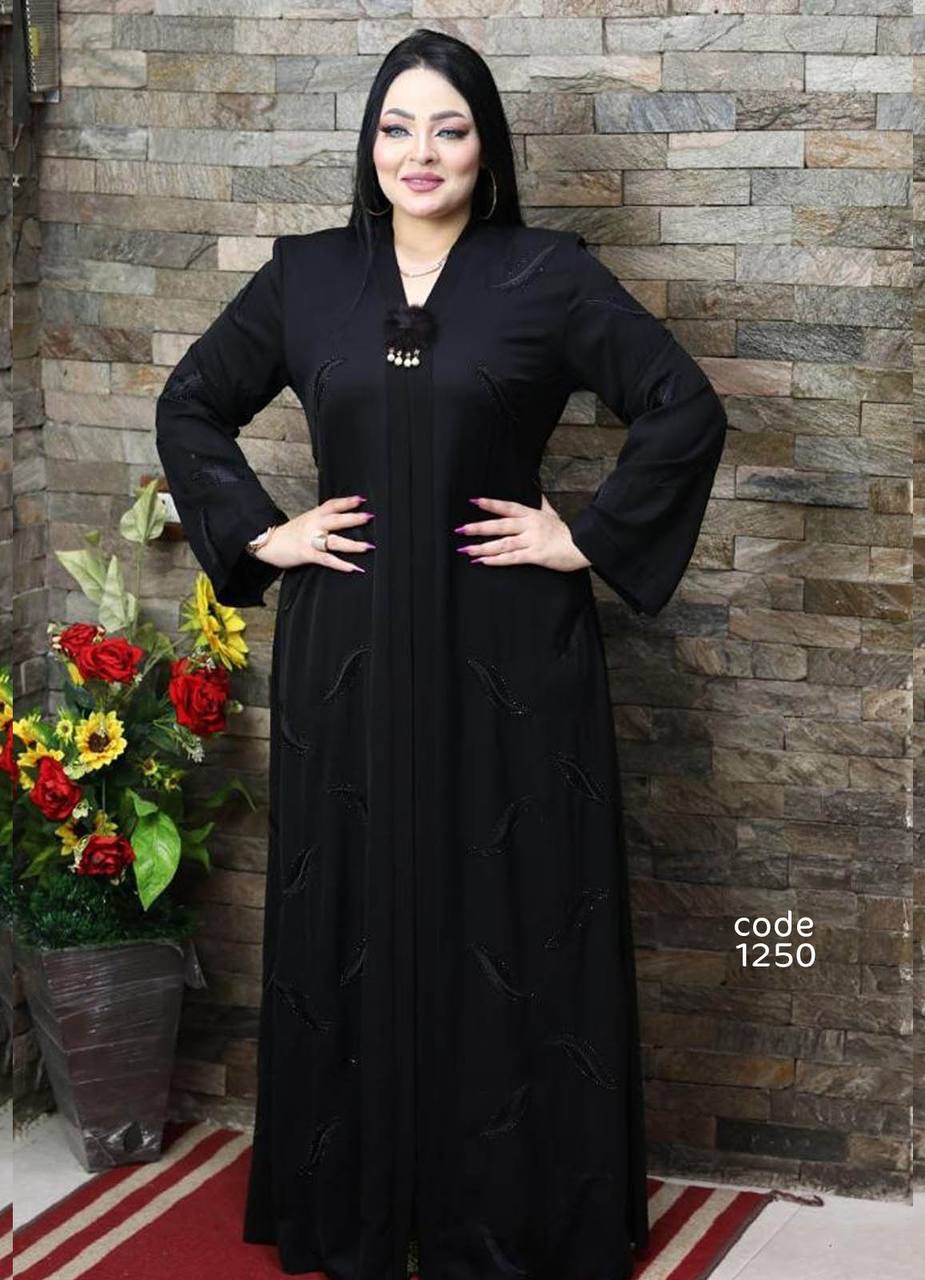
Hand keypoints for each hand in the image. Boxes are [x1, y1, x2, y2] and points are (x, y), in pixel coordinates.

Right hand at [253, 494, 373, 573]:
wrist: (268, 543)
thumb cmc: (290, 533)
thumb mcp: (306, 521)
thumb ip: (322, 520)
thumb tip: (340, 520)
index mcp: (314, 515)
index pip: (332, 504)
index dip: (347, 501)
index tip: (361, 499)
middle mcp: (314, 525)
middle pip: (336, 520)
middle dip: (354, 518)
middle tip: (370, 517)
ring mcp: (310, 540)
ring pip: (335, 541)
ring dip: (352, 544)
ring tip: (368, 546)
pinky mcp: (307, 554)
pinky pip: (327, 559)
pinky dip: (341, 564)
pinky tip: (353, 567)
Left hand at [454, 494, 591, 570]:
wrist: (582, 546)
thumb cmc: (567, 532)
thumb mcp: (553, 514)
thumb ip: (543, 504)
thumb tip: (538, 491)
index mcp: (532, 515)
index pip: (508, 507)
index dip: (491, 504)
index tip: (474, 501)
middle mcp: (530, 525)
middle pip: (500, 525)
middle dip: (479, 527)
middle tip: (461, 530)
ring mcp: (532, 540)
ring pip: (503, 543)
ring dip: (483, 547)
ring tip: (467, 550)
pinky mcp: (536, 555)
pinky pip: (513, 558)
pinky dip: (497, 560)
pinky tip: (483, 561)